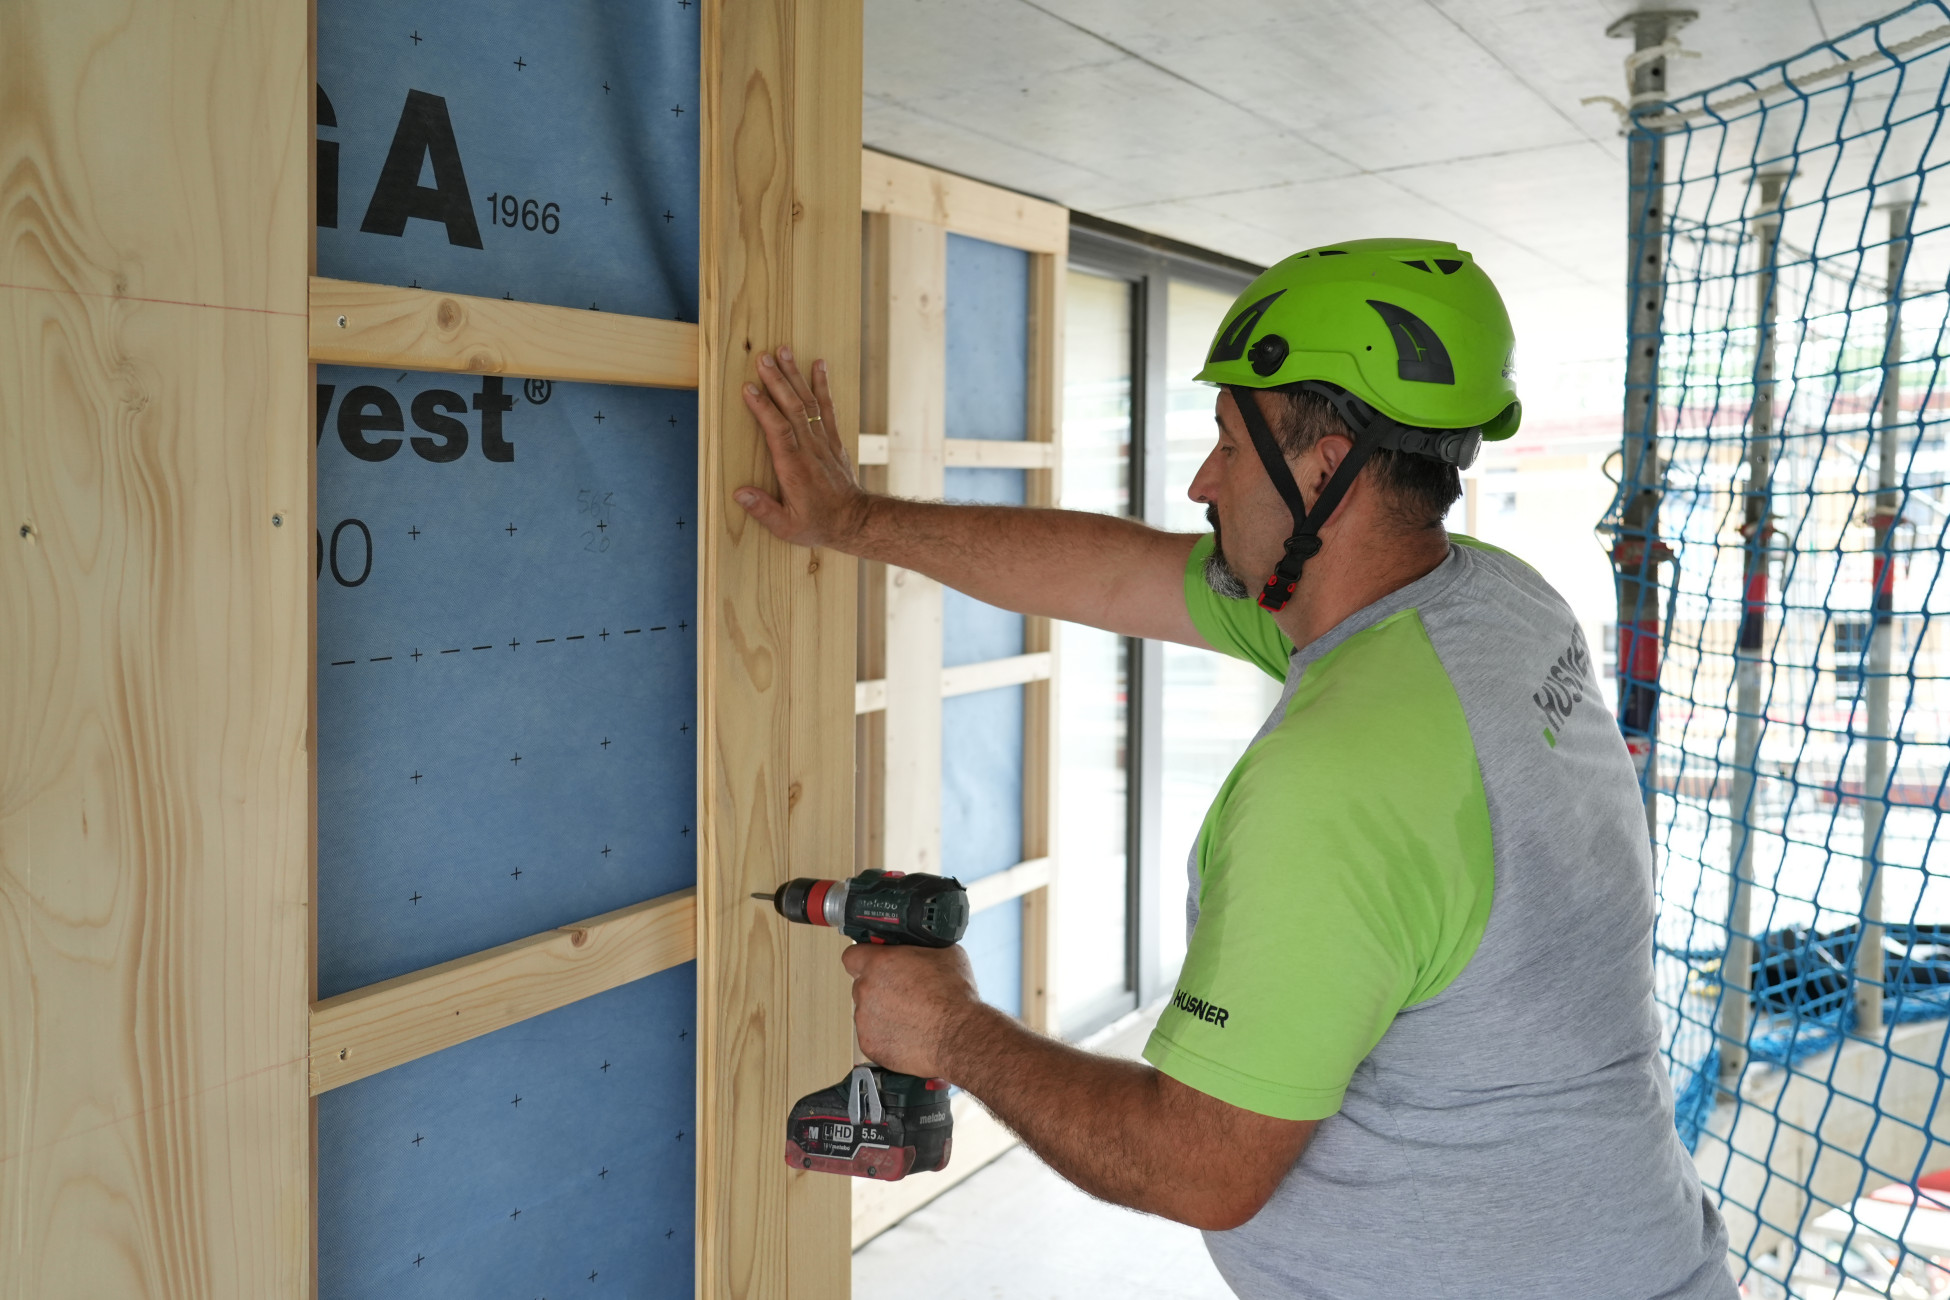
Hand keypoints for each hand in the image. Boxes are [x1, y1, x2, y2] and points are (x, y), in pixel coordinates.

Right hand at [735, 348, 872, 550]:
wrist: (855, 520)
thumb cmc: (818, 524)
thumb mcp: (787, 527)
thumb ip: (763, 510)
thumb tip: (739, 494)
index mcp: (793, 467)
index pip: (777, 430)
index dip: (763, 408)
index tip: (749, 388)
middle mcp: (809, 449)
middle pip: (792, 408)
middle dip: (777, 381)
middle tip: (763, 357)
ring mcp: (823, 441)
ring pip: (808, 402)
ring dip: (795, 375)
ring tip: (784, 350)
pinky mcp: (833, 439)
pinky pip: (828, 407)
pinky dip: (822, 385)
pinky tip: (819, 364)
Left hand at [841, 943, 988, 1079]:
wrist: (959, 1035)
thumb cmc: (954, 996)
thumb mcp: (943, 953)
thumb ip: (918, 949)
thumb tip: (918, 948)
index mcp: (880, 963)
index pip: (852, 955)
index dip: (864, 958)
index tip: (873, 963)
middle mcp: (866, 989)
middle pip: (862, 985)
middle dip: (879, 988)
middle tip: (902, 993)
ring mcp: (865, 1019)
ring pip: (868, 1012)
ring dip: (883, 1013)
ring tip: (911, 1016)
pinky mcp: (870, 1044)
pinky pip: (873, 1036)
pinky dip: (887, 1036)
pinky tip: (909, 1033)